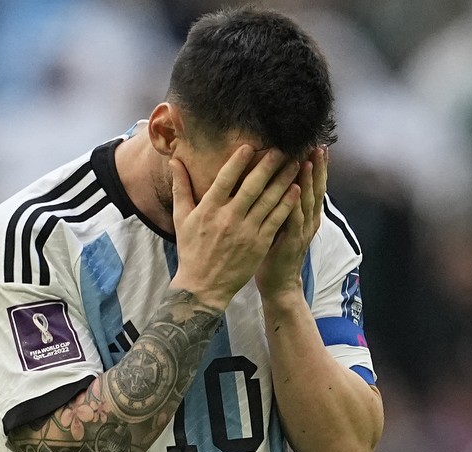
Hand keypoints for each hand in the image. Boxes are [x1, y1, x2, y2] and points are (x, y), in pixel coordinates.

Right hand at [170, 145, 301, 310]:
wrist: (203, 287)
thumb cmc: (191, 251)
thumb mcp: (181, 218)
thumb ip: (181, 187)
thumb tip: (175, 160)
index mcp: (208, 209)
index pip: (226, 178)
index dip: (239, 160)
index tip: (251, 145)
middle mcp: (228, 218)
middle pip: (252, 185)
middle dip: (269, 165)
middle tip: (282, 148)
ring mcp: (246, 231)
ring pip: (269, 200)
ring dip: (283, 179)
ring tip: (295, 163)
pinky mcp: (259, 244)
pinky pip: (276, 219)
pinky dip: (287, 203)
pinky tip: (296, 189)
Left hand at [256, 147, 326, 298]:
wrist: (279, 284)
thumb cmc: (275, 253)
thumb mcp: (280, 223)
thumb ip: (282, 203)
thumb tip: (274, 180)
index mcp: (306, 215)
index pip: (313, 185)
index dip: (317, 166)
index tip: (316, 145)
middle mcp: (308, 220)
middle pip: (316, 188)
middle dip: (318, 167)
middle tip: (318, 145)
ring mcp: (302, 231)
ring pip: (308, 201)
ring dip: (309, 180)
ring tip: (309, 159)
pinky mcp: (292, 242)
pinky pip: (295, 220)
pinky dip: (296, 205)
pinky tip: (297, 190)